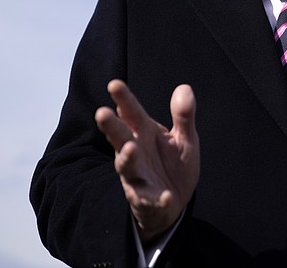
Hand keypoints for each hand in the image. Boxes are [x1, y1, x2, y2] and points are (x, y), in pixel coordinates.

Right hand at [94, 79, 199, 240]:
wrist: (173, 202)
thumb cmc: (172, 163)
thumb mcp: (184, 138)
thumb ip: (183, 115)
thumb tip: (184, 87)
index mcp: (144, 132)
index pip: (132, 113)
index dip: (123, 99)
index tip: (114, 84)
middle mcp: (135, 151)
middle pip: (120, 137)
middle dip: (111, 126)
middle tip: (101, 113)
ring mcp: (137, 176)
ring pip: (127, 167)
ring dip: (126, 158)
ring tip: (129, 149)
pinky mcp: (146, 199)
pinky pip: (149, 198)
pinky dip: (157, 198)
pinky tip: (166, 196)